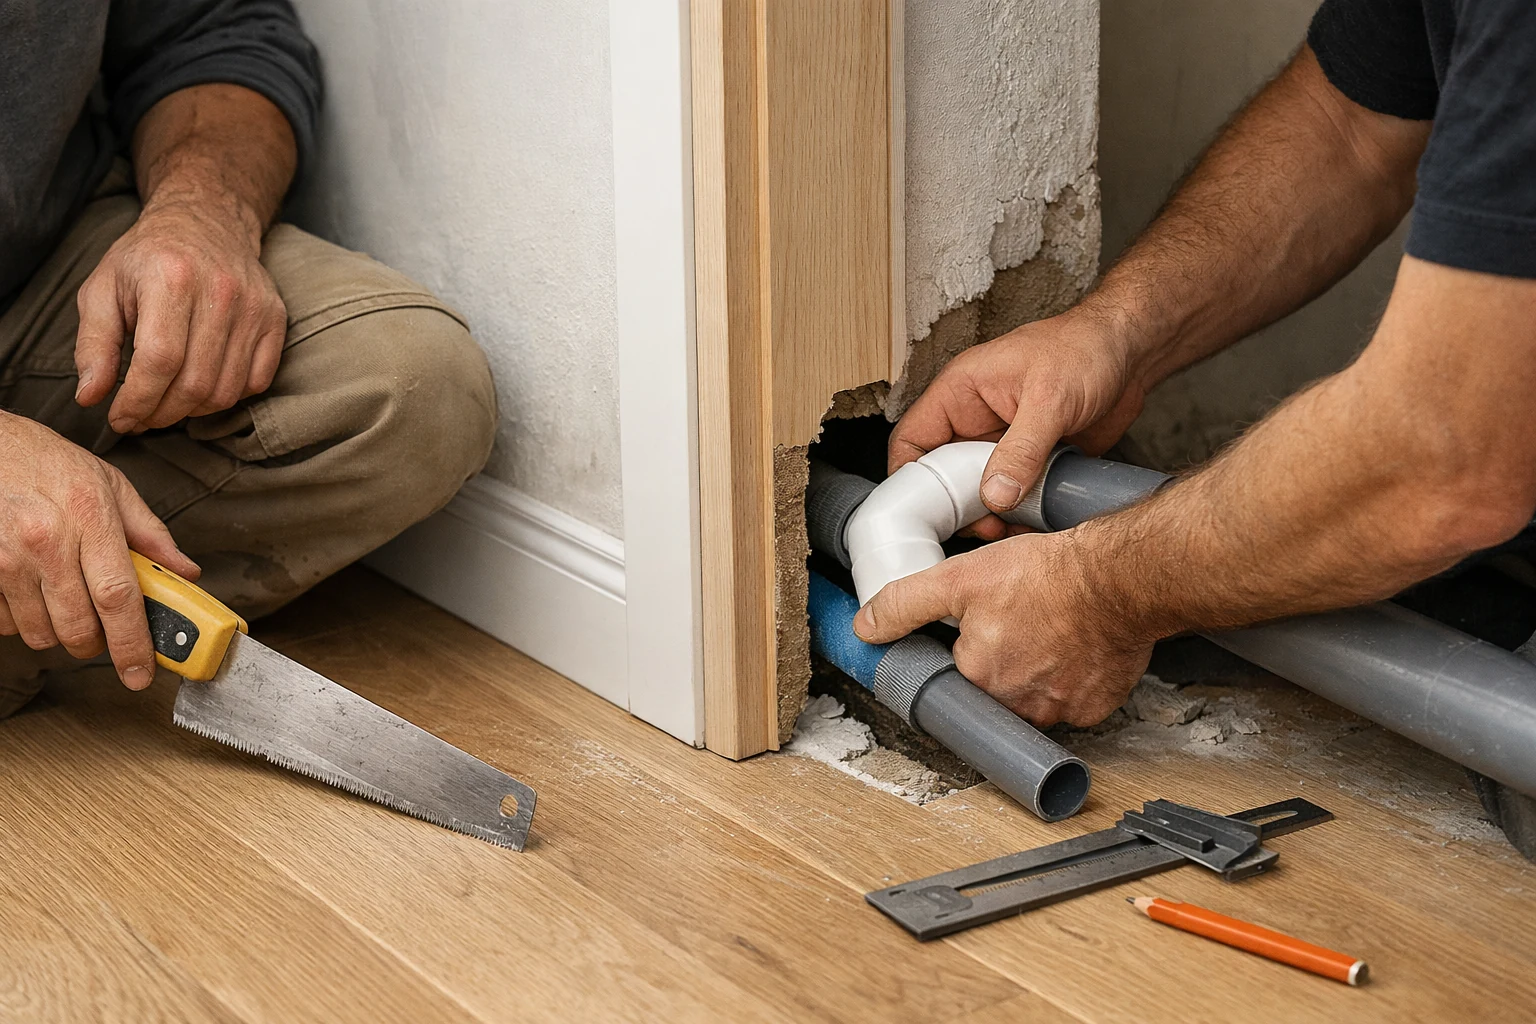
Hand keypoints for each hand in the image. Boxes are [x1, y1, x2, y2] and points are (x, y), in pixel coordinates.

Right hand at [0, 411, 200, 688]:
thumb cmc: (48, 463)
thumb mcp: (111, 486)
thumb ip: (151, 535)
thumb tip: (186, 573)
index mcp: (90, 519)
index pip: (118, 598)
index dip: (132, 644)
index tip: (141, 673)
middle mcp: (46, 542)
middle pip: (77, 627)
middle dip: (94, 643)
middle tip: (102, 630)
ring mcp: (5, 558)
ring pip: (39, 631)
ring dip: (56, 630)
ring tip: (62, 597)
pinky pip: (4, 621)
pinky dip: (20, 618)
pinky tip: (29, 589)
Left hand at [73, 186, 285, 432]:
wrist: (206, 223)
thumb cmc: (146, 259)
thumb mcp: (102, 290)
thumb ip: (93, 345)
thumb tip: (90, 397)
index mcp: (171, 278)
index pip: (159, 361)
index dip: (137, 401)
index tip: (120, 419)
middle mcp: (221, 292)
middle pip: (195, 383)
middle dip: (162, 413)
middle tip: (141, 418)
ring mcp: (255, 307)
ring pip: (227, 390)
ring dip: (193, 411)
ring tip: (168, 405)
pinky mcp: (276, 319)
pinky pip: (256, 381)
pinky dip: (227, 396)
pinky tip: (201, 388)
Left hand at [852, 532, 1152, 726]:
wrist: (1120, 576)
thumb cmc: (1048, 575)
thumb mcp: (961, 578)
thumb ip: (907, 603)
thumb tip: (865, 626)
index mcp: (980, 678)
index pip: (957, 677)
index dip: (965, 654)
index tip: (981, 634)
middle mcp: (1020, 705)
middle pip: (995, 690)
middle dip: (1000, 660)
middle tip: (1018, 620)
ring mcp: (1062, 710)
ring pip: (1034, 697)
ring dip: (1035, 670)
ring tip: (1046, 628)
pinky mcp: (1096, 706)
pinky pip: (1073, 699)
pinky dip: (1071, 676)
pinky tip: (1073, 643)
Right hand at [889, 306, 1147, 539]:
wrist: (1132, 354)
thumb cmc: (1086, 348)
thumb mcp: (1051, 399)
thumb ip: (1022, 450)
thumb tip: (995, 495)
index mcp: (960, 392)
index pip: (912, 439)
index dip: (910, 478)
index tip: (922, 513)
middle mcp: (974, 420)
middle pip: (942, 475)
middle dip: (956, 507)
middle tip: (981, 526)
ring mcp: (1001, 443)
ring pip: (977, 490)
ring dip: (989, 514)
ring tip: (1008, 526)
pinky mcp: (1029, 461)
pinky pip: (1011, 495)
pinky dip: (1018, 513)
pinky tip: (1031, 522)